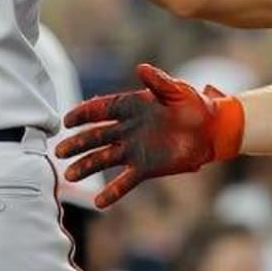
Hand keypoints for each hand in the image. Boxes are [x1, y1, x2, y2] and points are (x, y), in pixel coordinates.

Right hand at [57, 63, 244, 207]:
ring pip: (104, 159)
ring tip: (69, 175)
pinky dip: (113, 192)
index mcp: (131, 106)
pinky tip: (99, 202)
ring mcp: (134, 150)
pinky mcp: (145, 167)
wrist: (211, 129)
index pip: (101, 109)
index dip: (83, 114)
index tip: (67, 120)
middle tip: (59, 151)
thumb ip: (158, 81)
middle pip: (96, 136)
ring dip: (86, 166)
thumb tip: (141, 68)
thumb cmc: (193, 104)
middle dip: (77, 143)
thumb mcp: (176, 89)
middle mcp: (127, 129)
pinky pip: (125, 181)